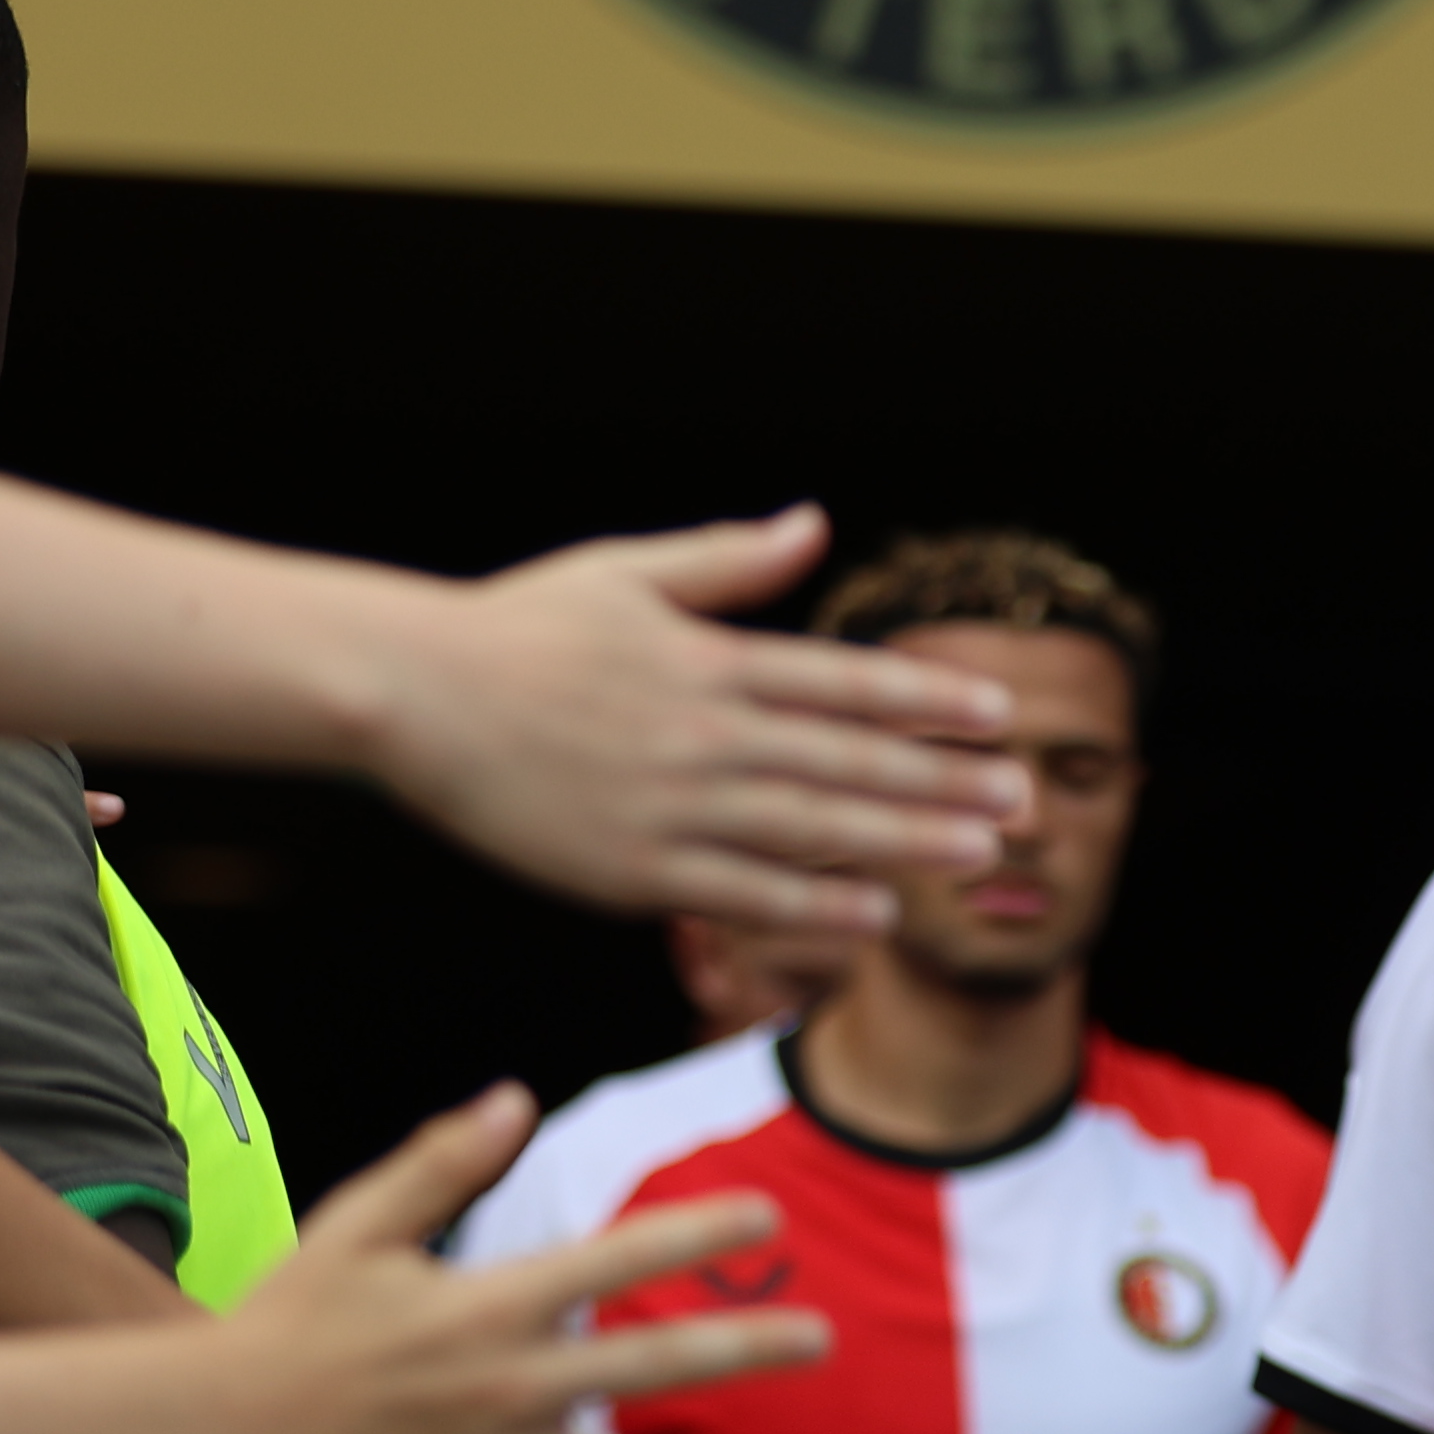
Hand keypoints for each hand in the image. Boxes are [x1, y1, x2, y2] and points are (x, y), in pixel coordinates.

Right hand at [188, 1088, 829, 1433]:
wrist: (210, 1423)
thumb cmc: (284, 1315)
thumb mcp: (357, 1224)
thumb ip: (441, 1162)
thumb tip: (515, 1097)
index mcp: (483, 1303)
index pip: (614, 1258)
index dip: (696, 1233)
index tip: (770, 1216)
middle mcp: (500, 1383)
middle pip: (648, 1365)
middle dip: (743, 1350)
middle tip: (822, 1339)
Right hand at [344, 507, 1025, 937]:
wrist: (407, 695)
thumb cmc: (517, 629)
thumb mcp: (625, 574)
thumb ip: (727, 561)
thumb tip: (813, 522)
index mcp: (707, 661)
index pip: (845, 683)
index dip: (931, 701)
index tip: (1002, 715)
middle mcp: (701, 735)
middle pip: (848, 761)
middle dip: (945, 781)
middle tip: (1026, 798)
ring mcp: (668, 807)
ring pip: (811, 831)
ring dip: (904, 842)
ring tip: (981, 853)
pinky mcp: (629, 869)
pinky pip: (740, 893)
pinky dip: (812, 904)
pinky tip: (878, 911)